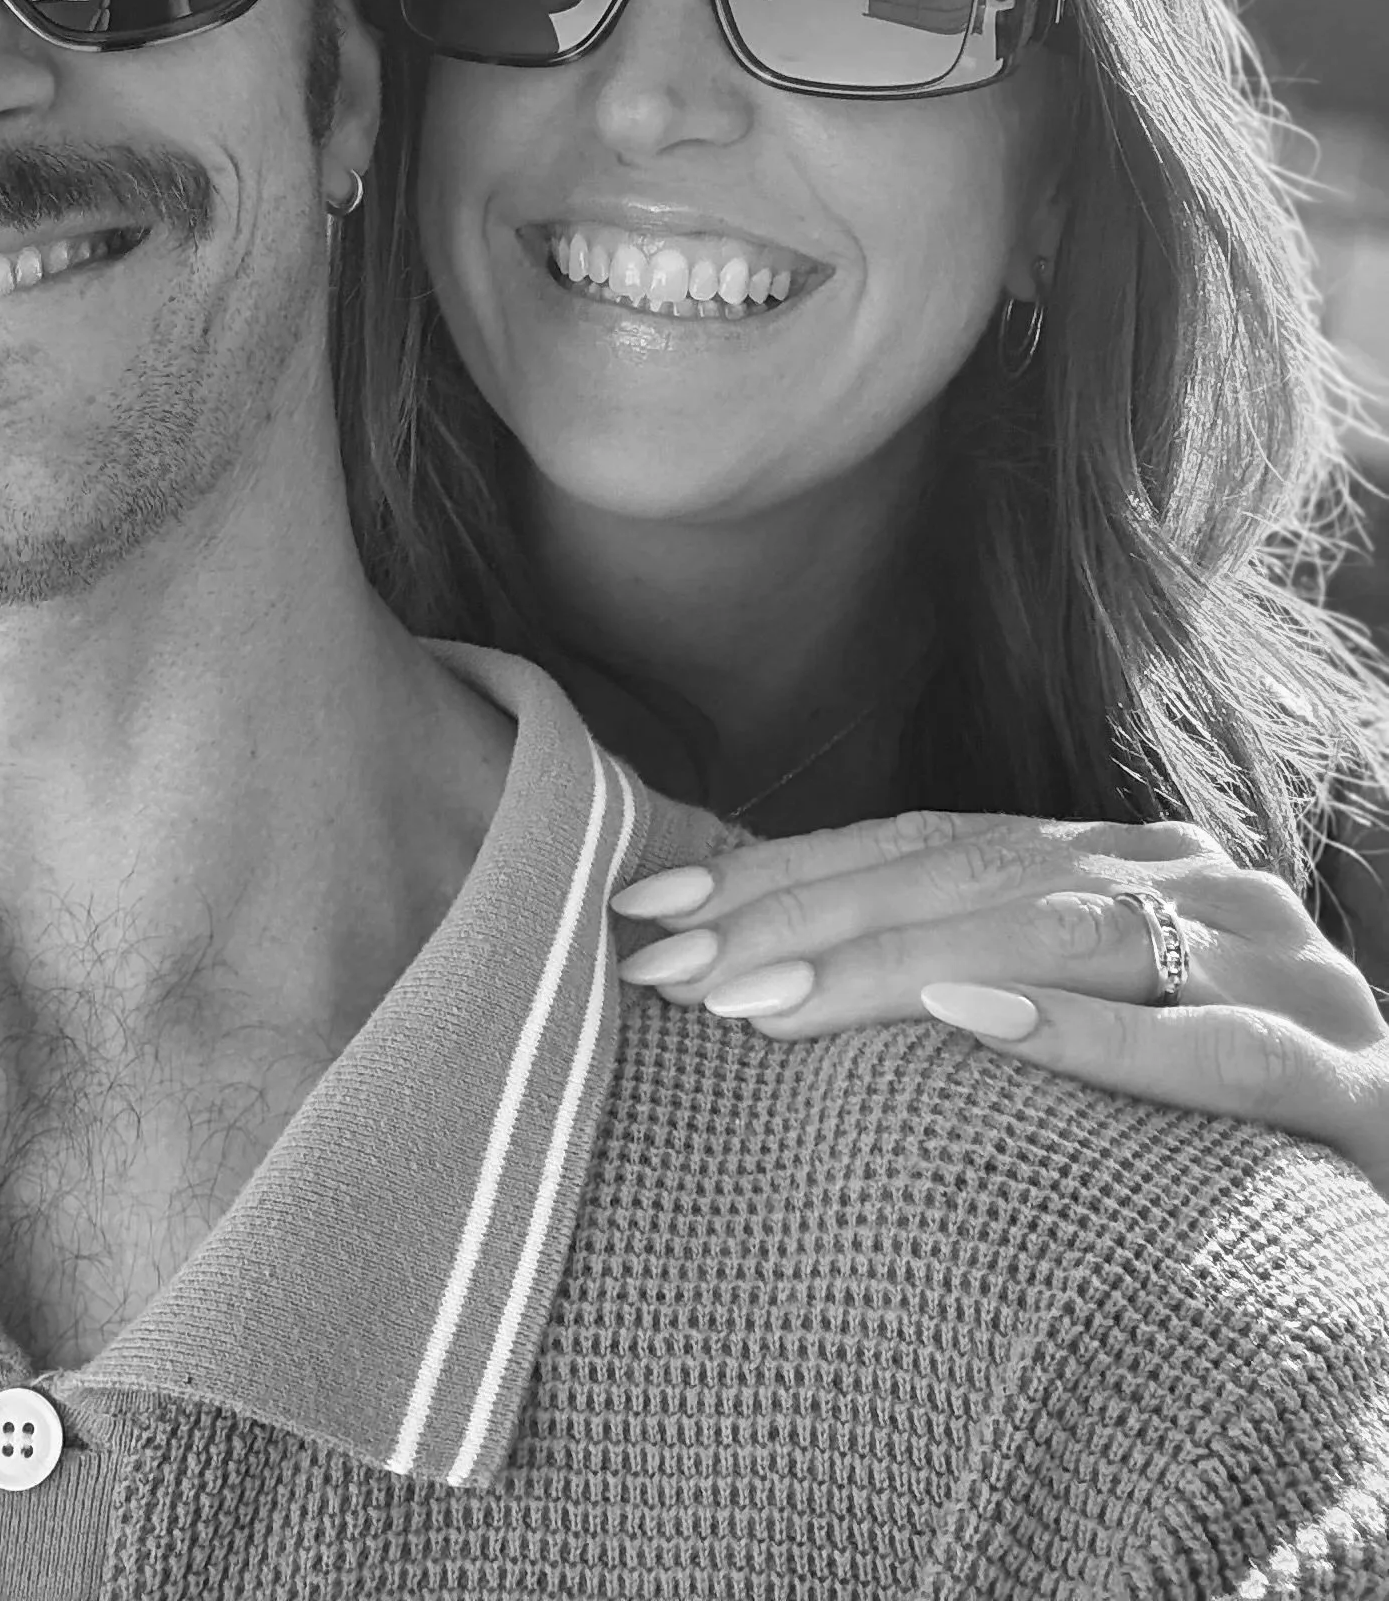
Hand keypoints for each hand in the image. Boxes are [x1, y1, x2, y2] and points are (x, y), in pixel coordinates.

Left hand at [610, 808, 1388, 1195]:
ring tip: (762, 999)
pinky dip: (1082, 1030)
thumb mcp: (1092, 1024)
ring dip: (896, 965)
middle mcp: (1197, 884)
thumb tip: (763, 975)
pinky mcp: (1342, 1076)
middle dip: (801, 918)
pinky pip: (1203, 1042)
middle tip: (666, 963)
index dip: (784, 869)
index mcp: (1127, 862)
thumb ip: (974, 975)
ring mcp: (1279, 967)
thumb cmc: (1226, 1125)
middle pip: (967, 878)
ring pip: (1059, 937)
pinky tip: (969, 1020)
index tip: (650, 907)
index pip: (927, 844)